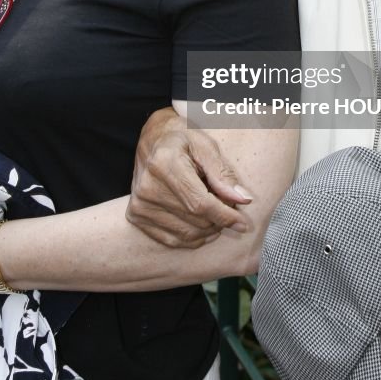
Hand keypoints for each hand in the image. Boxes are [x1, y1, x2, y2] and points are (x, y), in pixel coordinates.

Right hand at [126, 108, 252, 247]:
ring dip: (208, 229)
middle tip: (228, 206)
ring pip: (187, 234)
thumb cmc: (182, 139)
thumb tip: (242, 199)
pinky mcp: (137, 216)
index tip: (243, 224)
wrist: (152, 140)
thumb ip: (222, 173)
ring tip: (215, 212)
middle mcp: (148, 187)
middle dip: (219, 219)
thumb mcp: (205, 146)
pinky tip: (203, 225)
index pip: (200, 203)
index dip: (225, 216)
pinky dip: (193, 238)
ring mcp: (140, 204)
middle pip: (195, 220)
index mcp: (164, 164)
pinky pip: (172, 240)